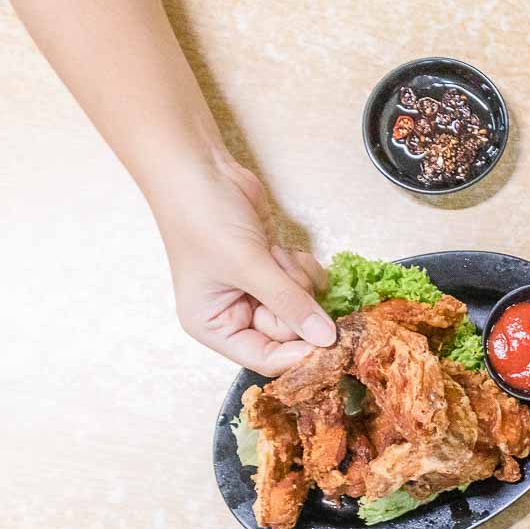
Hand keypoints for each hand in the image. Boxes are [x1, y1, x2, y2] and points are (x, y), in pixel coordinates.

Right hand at [155, 150, 334, 374]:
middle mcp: (235, 314)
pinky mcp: (275, 270)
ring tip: (270, 253)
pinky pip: (308, 284)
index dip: (297, 354)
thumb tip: (326, 339)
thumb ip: (289, 303)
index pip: (264, 359)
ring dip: (296, 278)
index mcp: (213, 326)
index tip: (329, 342)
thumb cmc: (204, 218)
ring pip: (304, 306)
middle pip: (290, 333)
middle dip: (293, 300)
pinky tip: (281, 248)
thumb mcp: (248, 265)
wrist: (200, 169)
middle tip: (277, 270)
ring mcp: (257, 292)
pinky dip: (302, 266)